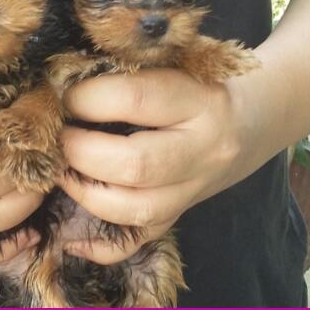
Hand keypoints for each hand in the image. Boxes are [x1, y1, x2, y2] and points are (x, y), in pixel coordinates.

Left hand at [59, 67, 275, 264]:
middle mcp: (203, 151)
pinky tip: (73, 236)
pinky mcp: (182, 214)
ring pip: (135, 209)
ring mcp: (195, 190)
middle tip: (58, 136)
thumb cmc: (201, 82)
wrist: (251, 119)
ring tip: (62, 168)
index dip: (87, 97)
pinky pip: (140, 240)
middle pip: (135, 164)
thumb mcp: (176, 64)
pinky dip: (101, 245)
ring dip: (84, 192)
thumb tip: (63, 80)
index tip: (63, 94)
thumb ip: (129, 71)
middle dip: (81, 151)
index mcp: (200, 100)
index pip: (135, 99)